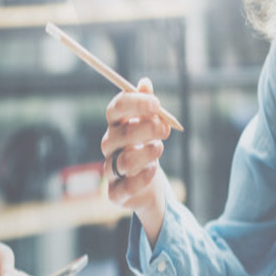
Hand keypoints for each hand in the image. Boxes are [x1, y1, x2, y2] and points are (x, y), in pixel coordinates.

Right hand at [101, 77, 170, 244]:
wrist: (146, 184)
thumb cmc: (145, 148)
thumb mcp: (148, 126)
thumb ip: (146, 107)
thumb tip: (145, 83)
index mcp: (116, 126)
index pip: (116, 109)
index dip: (135, 104)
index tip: (156, 104)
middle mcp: (109, 146)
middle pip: (124, 134)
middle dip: (148, 129)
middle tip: (165, 130)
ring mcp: (110, 170)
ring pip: (127, 161)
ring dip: (149, 153)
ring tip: (159, 149)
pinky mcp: (115, 193)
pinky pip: (128, 186)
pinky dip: (144, 177)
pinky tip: (153, 170)